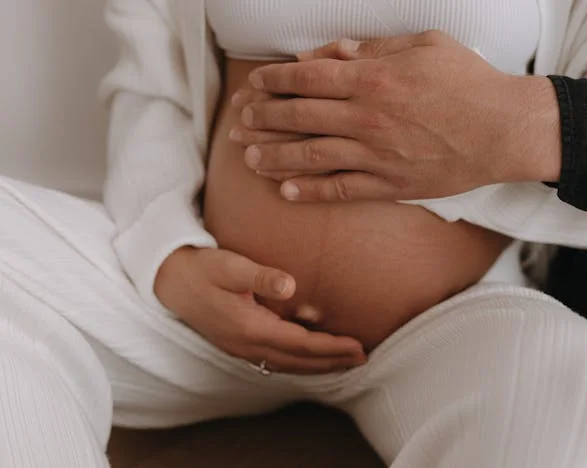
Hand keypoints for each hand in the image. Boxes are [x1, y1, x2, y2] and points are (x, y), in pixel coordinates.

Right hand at [154, 247, 365, 373]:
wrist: (169, 281)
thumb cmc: (202, 268)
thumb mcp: (228, 265)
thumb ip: (259, 275)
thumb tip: (289, 285)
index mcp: (249, 326)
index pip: (300, 343)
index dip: (331, 347)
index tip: (357, 345)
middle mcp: (247, 344)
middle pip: (299, 360)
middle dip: (333, 361)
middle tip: (364, 357)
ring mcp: (242, 348)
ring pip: (288, 365)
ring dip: (319, 366)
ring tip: (347, 362)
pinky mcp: (239, 345)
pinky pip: (276, 362)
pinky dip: (300, 363)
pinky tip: (313, 359)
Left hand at [239, 30, 561, 201]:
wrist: (504, 130)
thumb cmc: (469, 82)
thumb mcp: (423, 45)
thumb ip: (373, 49)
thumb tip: (331, 54)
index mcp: (373, 79)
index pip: (307, 79)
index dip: (274, 81)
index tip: (255, 84)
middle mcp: (366, 119)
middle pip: (299, 118)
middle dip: (263, 118)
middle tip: (240, 121)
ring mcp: (376, 156)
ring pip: (311, 157)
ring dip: (275, 156)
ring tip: (248, 157)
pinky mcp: (390, 185)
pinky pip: (341, 190)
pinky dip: (311, 191)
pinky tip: (286, 191)